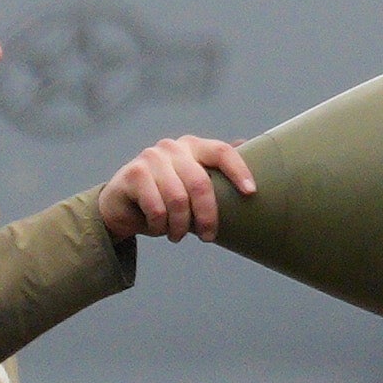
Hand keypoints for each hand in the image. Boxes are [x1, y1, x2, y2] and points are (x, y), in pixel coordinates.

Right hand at [97, 136, 256, 243]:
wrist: (122, 206)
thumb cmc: (166, 198)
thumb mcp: (194, 187)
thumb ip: (218, 176)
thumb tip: (260, 157)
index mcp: (194, 146)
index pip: (222, 152)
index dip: (239, 171)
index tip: (251, 193)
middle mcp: (173, 147)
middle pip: (201, 183)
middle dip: (208, 216)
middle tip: (208, 237)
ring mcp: (151, 157)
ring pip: (178, 199)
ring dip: (180, 226)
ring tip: (178, 235)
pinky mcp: (134, 174)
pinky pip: (157, 207)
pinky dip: (161, 225)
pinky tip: (160, 229)